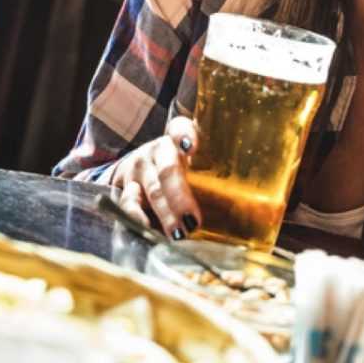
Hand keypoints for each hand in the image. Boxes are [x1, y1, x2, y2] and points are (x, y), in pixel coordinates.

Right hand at [111, 117, 200, 240]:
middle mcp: (157, 150)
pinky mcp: (124, 186)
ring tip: (179, 233)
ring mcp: (139, 168)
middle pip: (168, 170)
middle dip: (180, 197)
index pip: (180, 129)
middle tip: (193, 221)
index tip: (190, 147)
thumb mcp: (195, 159)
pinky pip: (128, 202)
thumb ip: (212, 169)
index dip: (185, 136)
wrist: (140, 166)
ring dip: (166, 213)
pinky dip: (138, 217)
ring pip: (152, 190)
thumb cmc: (179, 166)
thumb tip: (239, 202)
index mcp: (178, 138)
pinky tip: (148, 228)